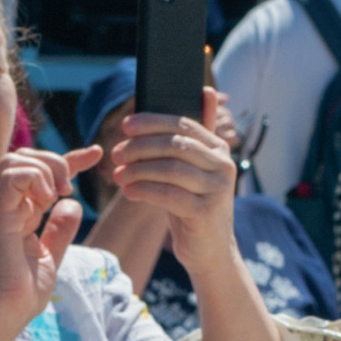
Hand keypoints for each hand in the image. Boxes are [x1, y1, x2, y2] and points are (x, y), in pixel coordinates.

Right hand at [0, 145, 94, 320]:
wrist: (5, 312)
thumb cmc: (22, 293)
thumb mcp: (51, 255)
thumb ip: (60, 230)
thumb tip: (73, 205)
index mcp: (22, 213)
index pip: (43, 173)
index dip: (71, 158)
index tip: (96, 153)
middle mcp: (10, 206)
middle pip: (27, 156)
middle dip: (57, 160)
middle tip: (70, 187)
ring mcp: (1, 208)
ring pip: (17, 159)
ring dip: (46, 168)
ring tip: (59, 194)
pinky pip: (12, 176)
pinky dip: (35, 178)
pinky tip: (47, 199)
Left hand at [102, 89, 240, 268]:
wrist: (209, 249)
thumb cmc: (194, 204)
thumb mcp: (194, 169)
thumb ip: (194, 136)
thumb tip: (204, 90)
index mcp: (219, 148)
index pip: (184, 124)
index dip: (153, 122)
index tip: (126, 126)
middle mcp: (223, 165)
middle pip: (176, 144)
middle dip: (141, 146)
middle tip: (116, 154)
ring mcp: (217, 189)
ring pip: (170, 169)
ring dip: (138, 170)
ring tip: (118, 176)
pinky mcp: (206, 211)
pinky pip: (169, 194)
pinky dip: (144, 190)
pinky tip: (128, 192)